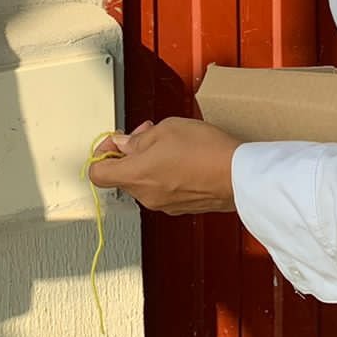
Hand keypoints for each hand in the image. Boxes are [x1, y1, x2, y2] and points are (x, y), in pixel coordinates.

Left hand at [88, 118, 240, 215]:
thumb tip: (124, 144)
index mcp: (136, 176)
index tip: (114, 142)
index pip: (98, 174)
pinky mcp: (182, 207)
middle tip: (146, 133)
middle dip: (131, 153)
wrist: (239, 175)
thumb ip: (138, 139)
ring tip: (171, 143)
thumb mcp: (165, 129)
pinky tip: (184, 158)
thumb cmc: (205, 151)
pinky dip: (166, 175)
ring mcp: (165, 205)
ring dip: (150, 162)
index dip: (102, 154)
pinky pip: (164, 190)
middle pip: (123, 176)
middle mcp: (146, 196)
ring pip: (145, 182)